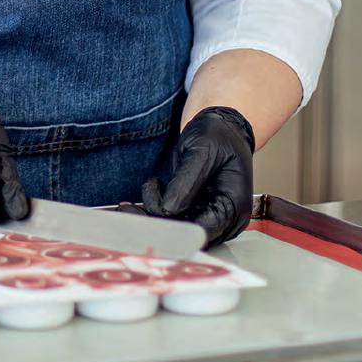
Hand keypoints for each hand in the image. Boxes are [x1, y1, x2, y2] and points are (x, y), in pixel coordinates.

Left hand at [130, 106, 255, 248]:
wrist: (219, 126)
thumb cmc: (218, 134)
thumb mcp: (203, 150)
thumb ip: (187, 181)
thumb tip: (169, 209)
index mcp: (234, 206)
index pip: (204, 230)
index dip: (175, 230)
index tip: (149, 218)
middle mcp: (223, 219)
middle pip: (187, 235)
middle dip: (155, 224)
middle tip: (128, 211)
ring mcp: (207, 217)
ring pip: (174, 230)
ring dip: (149, 218)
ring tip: (127, 206)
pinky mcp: (192, 212)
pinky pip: (170, 220)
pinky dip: (152, 212)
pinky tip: (136, 203)